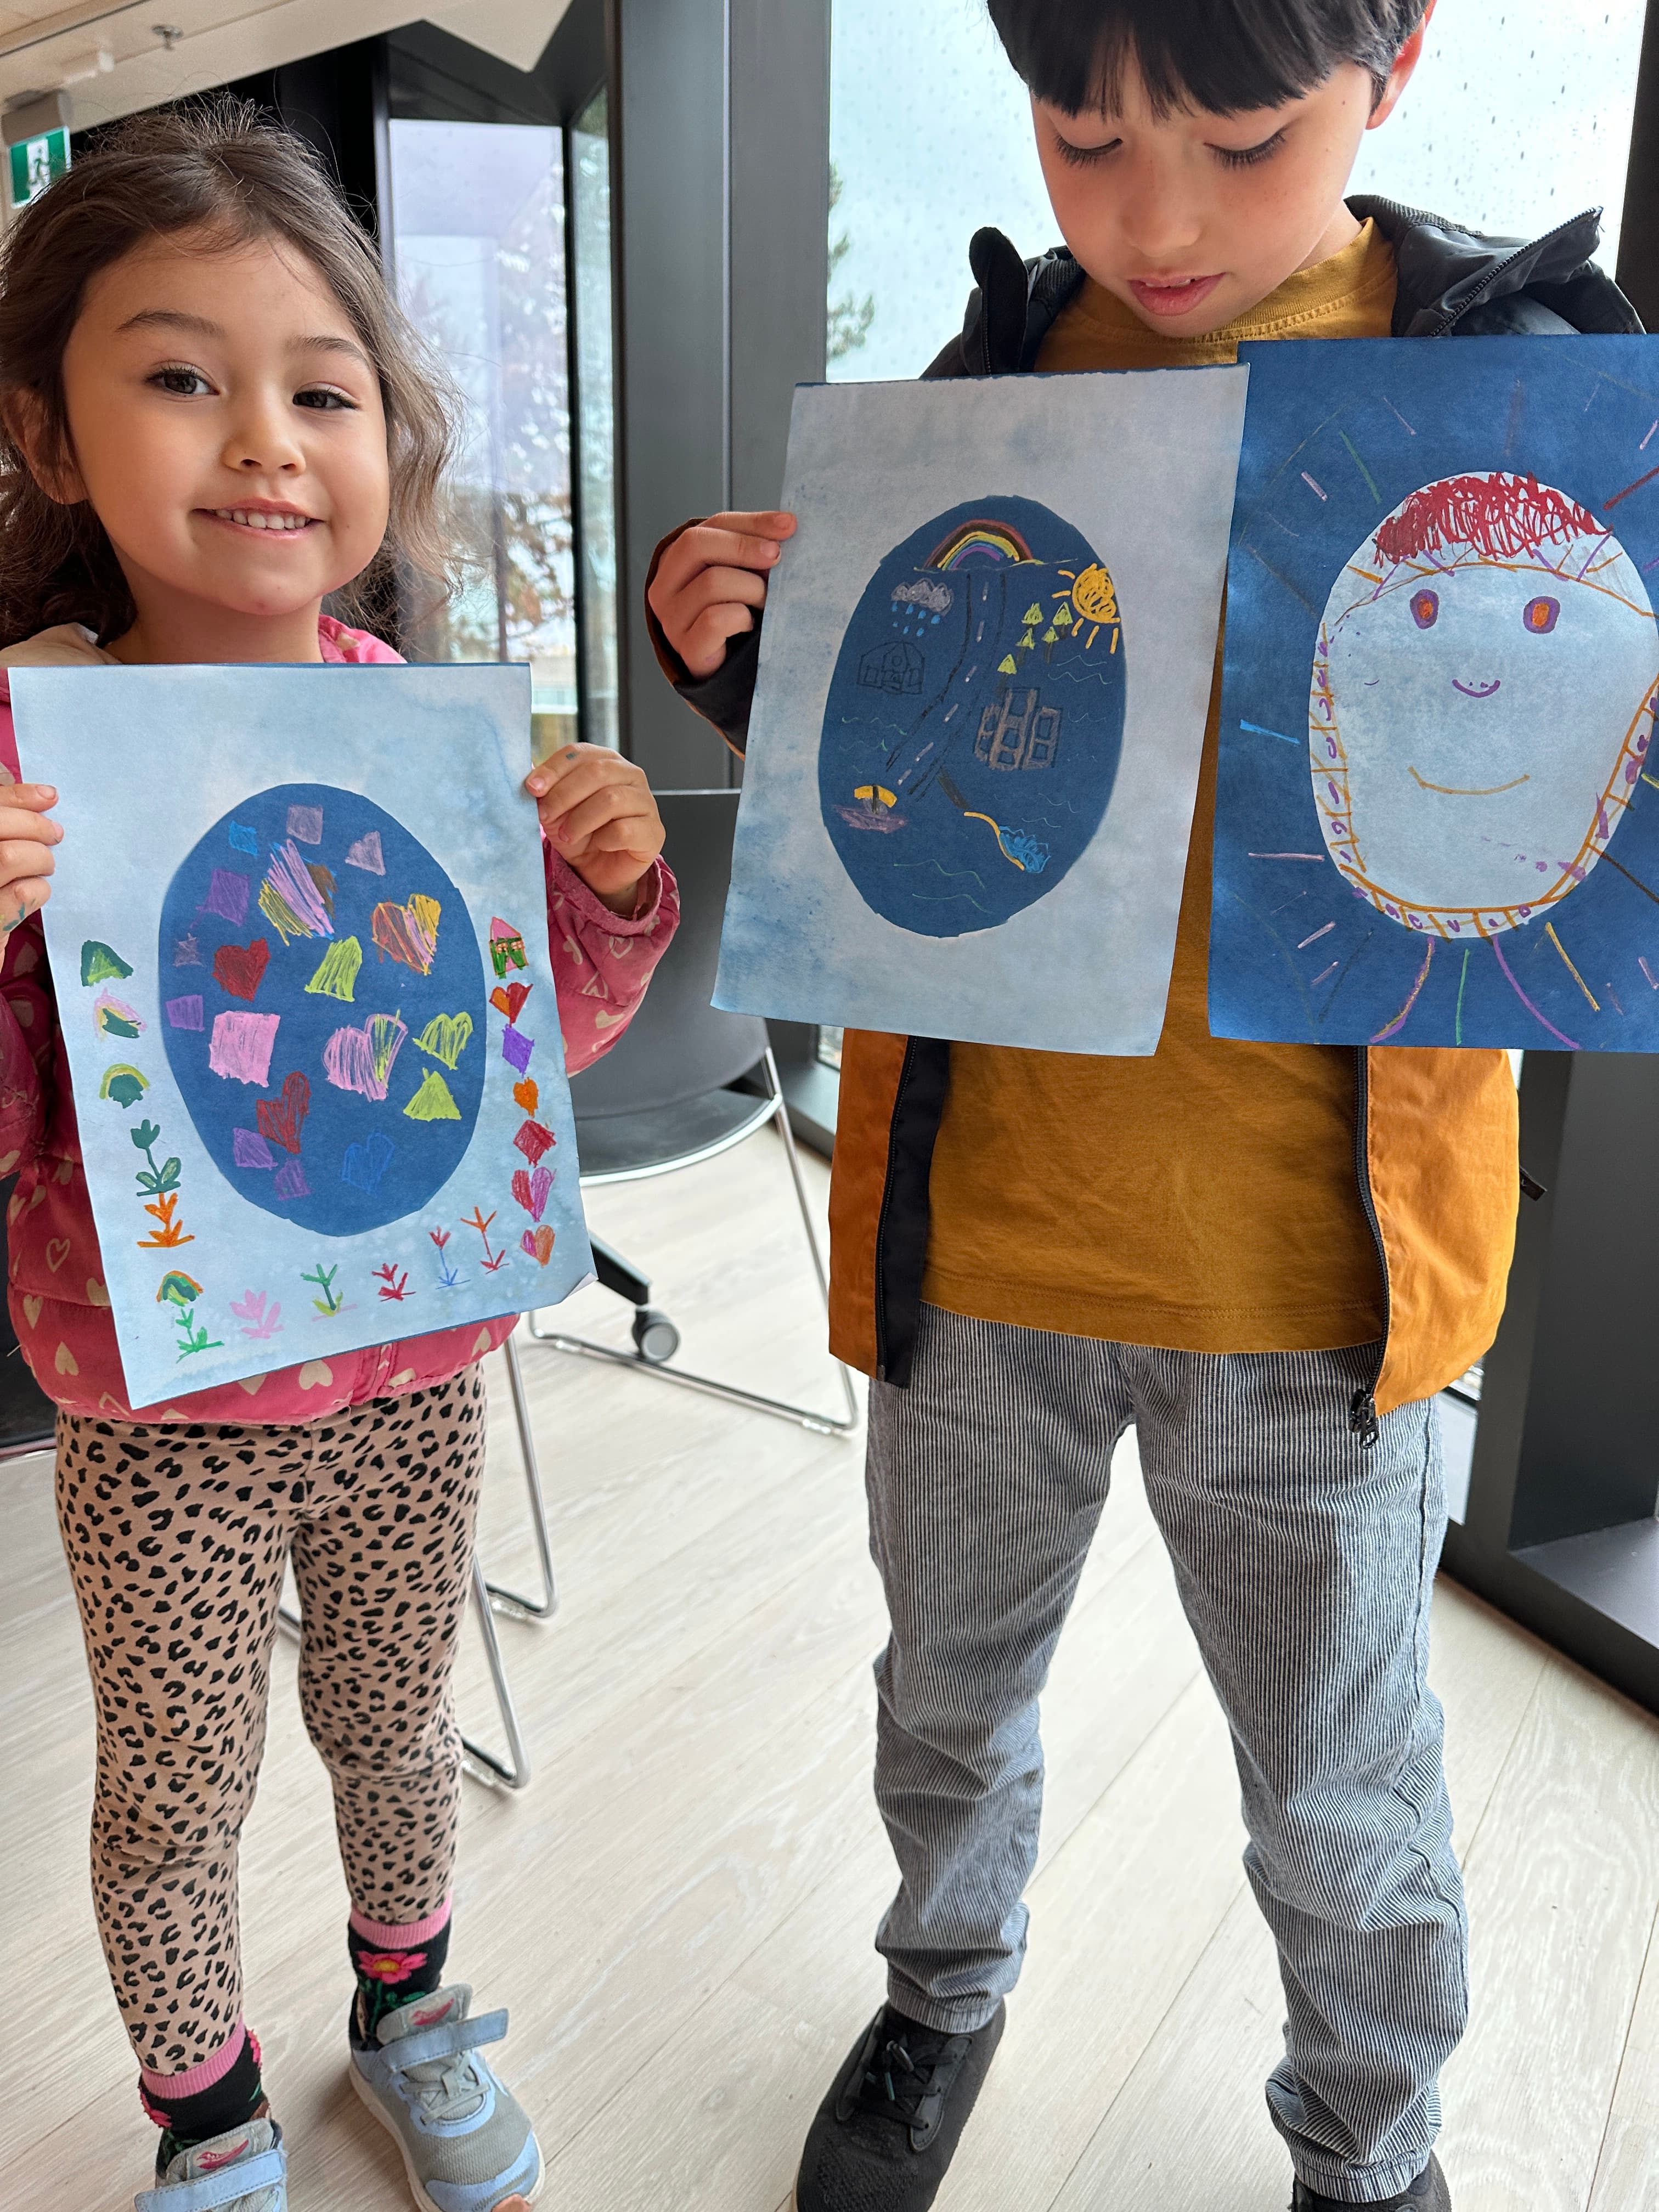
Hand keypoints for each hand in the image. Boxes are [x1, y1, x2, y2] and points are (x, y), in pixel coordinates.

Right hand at [0, 782, 59, 929]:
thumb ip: (7, 820)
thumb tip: (46, 796)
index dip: (19, 797)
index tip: (49, 797)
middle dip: (34, 826)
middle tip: (54, 835)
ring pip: (9, 856)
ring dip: (39, 857)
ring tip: (45, 865)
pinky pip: (22, 893)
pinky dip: (40, 887)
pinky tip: (37, 889)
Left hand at [526, 745, 663, 914]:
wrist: (597, 869)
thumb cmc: (578, 831)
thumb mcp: (555, 808)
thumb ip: (546, 789)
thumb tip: (530, 777)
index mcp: (606, 761)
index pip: (579, 753)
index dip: (553, 769)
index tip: (532, 788)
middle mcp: (630, 775)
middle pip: (596, 772)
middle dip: (564, 795)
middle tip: (546, 816)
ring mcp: (646, 802)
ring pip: (611, 800)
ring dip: (580, 820)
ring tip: (567, 835)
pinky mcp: (653, 832)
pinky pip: (625, 830)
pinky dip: (604, 840)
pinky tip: (598, 845)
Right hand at [647, 510, 796, 678]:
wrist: (733, 670)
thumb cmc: (739, 617)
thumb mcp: (744, 573)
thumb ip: (755, 549)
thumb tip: (786, 525)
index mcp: (678, 560)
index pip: (711, 525)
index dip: (751, 522)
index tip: (788, 525)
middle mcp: (665, 587)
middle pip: (696, 544)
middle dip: (744, 547)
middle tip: (776, 558)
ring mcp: (671, 619)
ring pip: (711, 582)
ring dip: (751, 589)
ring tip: (764, 603)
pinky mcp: (687, 648)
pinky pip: (715, 620)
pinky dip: (742, 617)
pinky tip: (750, 625)